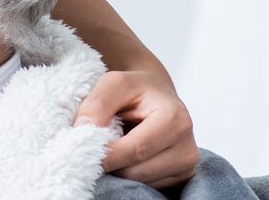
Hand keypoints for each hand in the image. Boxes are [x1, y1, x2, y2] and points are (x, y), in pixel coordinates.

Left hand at [76, 69, 198, 188]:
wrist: (157, 94)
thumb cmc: (136, 89)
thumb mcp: (114, 83)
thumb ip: (97, 103)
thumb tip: (83, 129)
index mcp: (175, 119)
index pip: (135, 149)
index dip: (105, 155)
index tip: (81, 152)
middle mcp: (187, 147)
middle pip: (136, 172)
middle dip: (110, 164)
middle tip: (94, 148)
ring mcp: (186, 165)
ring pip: (140, 183)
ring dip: (119, 170)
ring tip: (115, 147)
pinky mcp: (181, 177)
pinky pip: (147, 186)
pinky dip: (130, 175)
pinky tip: (128, 157)